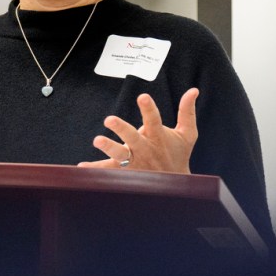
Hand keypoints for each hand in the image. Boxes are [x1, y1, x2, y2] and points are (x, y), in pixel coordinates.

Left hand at [78, 88, 198, 172]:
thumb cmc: (178, 154)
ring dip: (108, 148)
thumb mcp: (187, 134)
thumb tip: (193, 90)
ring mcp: (134, 161)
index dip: (148, 108)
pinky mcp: (125, 171)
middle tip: (110, 119)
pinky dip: (95, 169)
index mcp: (158, 137)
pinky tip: (81, 166)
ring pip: (119, 155)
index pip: (154, 120)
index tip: (142, 97)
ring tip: (97, 140)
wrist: (175, 185)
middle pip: (132, 138)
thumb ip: (187, 111)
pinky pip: (108, 170)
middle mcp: (145, 149)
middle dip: (121, 128)